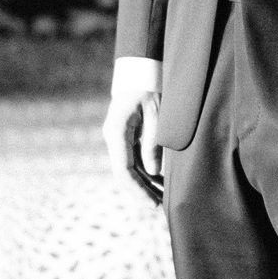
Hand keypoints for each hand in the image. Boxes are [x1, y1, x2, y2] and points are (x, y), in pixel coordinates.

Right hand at [102, 71, 163, 205]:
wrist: (140, 69)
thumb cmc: (150, 88)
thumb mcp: (157, 114)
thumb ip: (154, 143)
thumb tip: (153, 172)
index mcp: (117, 133)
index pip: (124, 170)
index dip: (138, 190)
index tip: (152, 204)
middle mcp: (113, 138)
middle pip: (125, 173)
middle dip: (142, 192)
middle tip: (161, 209)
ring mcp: (118, 138)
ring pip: (129, 168)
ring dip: (145, 184)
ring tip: (163, 200)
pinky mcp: (126, 136)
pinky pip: (133, 159)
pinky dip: (146, 172)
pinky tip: (160, 183)